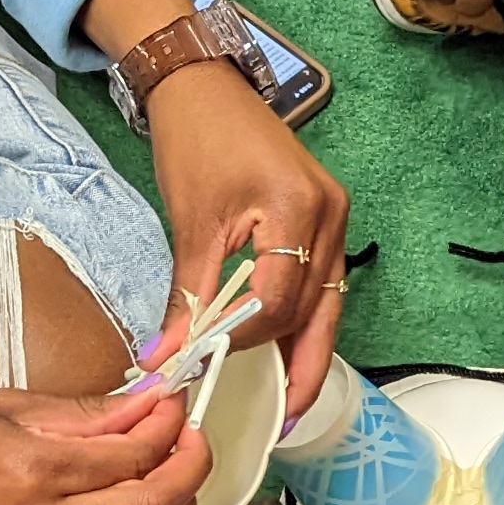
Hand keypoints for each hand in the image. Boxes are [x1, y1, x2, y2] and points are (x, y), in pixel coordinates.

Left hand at [144, 61, 350, 419]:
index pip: (279, 300)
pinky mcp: (324, 217)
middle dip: (299, 367)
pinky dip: (303, 318)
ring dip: (307, 349)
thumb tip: (168, 356)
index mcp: (299, 208)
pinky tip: (284, 348)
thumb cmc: (196, 140)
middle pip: (320, 311)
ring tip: (289, 398)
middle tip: (281, 418)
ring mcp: (335, 215)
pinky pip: (321, 282)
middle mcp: (330, 215)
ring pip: (328, 302)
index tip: (206, 363)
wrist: (203, 86)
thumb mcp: (191, 221)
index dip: (244, 340)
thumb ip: (189, 295)